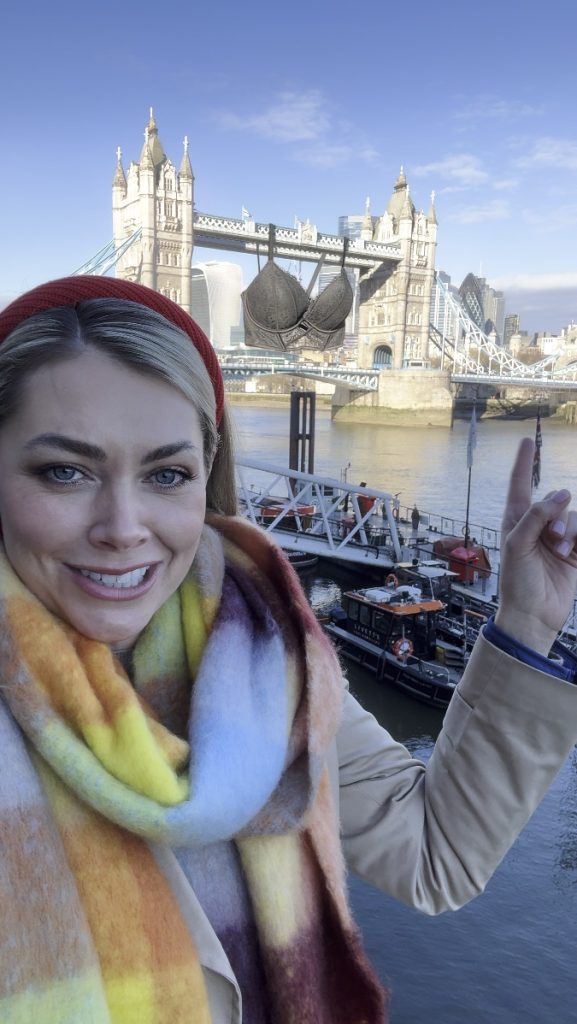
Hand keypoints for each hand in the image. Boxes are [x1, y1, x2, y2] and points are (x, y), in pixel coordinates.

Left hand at [495, 437, 576, 654]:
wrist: (534, 615)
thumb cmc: (517, 582)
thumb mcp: (516, 544)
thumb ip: (536, 515)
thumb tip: (563, 493)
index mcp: (516, 520)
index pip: (520, 485)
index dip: (524, 463)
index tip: (527, 442)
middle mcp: (538, 525)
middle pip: (557, 500)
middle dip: (557, 516)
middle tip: (551, 540)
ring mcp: (559, 538)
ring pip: (575, 516)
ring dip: (571, 532)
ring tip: (561, 552)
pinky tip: (575, 553)